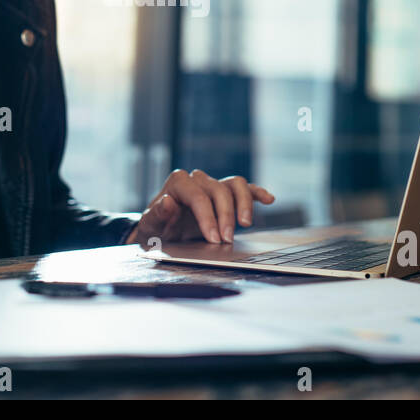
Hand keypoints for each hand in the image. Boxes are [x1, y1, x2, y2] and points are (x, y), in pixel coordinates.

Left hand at [125, 170, 274, 246]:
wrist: (161, 232)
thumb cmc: (155, 228)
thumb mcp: (150, 227)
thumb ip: (157, 215)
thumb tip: (167, 201)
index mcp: (178, 183)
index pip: (198, 195)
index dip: (208, 217)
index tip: (213, 238)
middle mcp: (197, 179)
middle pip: (219, 191)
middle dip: (225, 216)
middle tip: (226, 240)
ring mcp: (213, 185)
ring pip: (235, 184)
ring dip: (243, 204)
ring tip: (246, 223)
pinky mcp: (226, 194)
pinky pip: (244, 188)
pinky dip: (256, 193)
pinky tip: (268, 200)